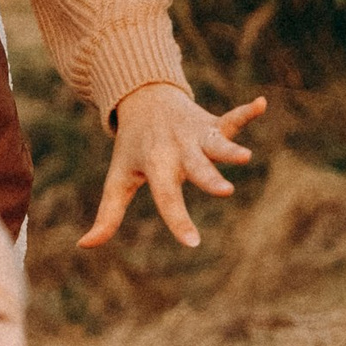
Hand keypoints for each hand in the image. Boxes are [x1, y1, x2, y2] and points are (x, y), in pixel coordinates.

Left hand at [79, 86, 266, 252]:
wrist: (142, 98)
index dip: (178, 220)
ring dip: (230, 148)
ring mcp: (196, 135)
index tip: (193, 243)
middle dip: (210, 178)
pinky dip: (247, 111)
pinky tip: (262, 104)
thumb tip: (83, 246)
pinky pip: (231, 117)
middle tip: (225, 191)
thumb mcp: (118, 179)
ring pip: (216, 143)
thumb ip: (108, 215)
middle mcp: (178, 150)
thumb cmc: (133, 148)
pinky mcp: (211, 123)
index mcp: (156, 166)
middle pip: (196, 168)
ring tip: (245, 156)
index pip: (167, 198)